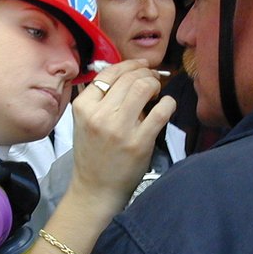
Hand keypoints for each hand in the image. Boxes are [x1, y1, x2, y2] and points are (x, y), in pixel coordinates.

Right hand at [69, 59, 176, 210]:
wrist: (96, 189)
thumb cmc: (93, 154)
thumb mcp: (85, 122)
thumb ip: (100, 99)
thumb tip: (128, 74)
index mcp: (83, 107)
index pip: (109, 73)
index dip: (130, 64)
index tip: (142, 66)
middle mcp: (99, 115)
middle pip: (129, 78)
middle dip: (146, 73)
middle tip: (153, 79)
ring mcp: (120, 129)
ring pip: (143, 87)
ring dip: (155, 84)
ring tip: (157, 92)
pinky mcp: (139, 142)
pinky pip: (161, 111)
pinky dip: (169, 103)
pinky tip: (167, 105)